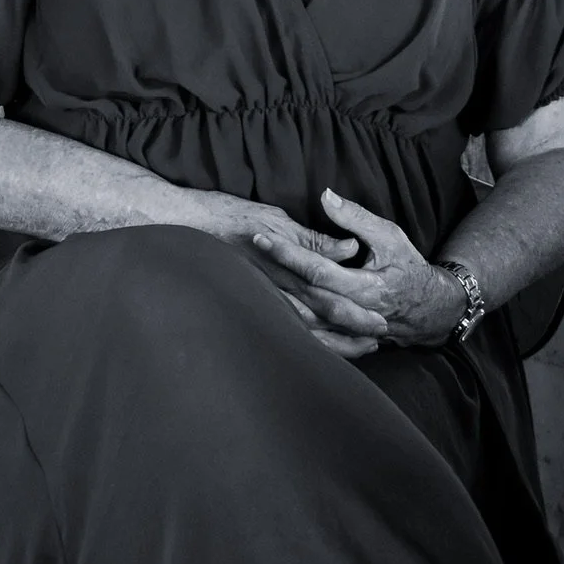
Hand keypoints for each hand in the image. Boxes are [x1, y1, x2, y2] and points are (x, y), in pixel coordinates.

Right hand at [183, 189, 389, 357]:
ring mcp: (262, 299)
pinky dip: (309, 342)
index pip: (328, 292)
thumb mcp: (272, 218)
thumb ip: (310, 238)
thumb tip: (347, 249)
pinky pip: (283, 330)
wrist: (182, 224)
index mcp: (284, 265)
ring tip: (362, 348)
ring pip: (305, 330)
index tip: (381, 318)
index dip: (356, 308)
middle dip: (353, 330)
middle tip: (381, 338)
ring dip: (336, 341)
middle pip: (321, 316)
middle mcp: (274, 288)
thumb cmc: (225, 216)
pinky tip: (324, 347)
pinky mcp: (251, 304)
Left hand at [250, 188, 462, 349]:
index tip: (263, 237)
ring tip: (250, 277)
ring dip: (277, 300)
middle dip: (275, 272)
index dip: (288, 253)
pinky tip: (270, 309)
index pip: (317, 270)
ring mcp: (349, 329)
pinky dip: (292, 324)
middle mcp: (355, 312)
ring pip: (307, 320)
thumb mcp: (389, 235)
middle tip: (250, 249)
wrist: (432, 308)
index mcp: (366, 286)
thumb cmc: (409, 267)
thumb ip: (356, 218)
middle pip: (305, 294)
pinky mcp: (345, 336)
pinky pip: (315, 335)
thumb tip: (325, 196)